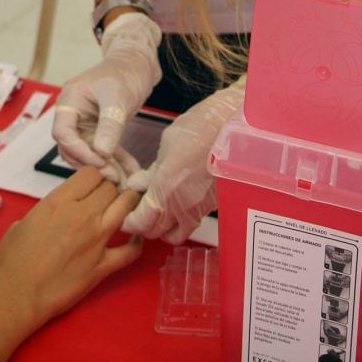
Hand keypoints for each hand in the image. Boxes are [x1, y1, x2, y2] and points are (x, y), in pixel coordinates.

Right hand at [0, 167, 141, 328]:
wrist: (17, 294)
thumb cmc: (12, 258)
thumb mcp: (24, 221)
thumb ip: (47, 210)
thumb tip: (57, 214)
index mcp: (60, 201)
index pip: (92, 173)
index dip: (94, 177)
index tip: (92, 185)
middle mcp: (83, 215)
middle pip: (111, 188)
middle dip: (110, 189)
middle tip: (107, 197)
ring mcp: (97, 239)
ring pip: (126, 208)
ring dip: (128, 204)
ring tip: (128, 206)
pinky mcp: (104, 265)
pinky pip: (131, 251)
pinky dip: (135, 244)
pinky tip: (135, 240)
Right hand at [52, 12, 161, 168]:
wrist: (138, 63)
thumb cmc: (124, 72)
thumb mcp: (117, 98)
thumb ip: (109, 125)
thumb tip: (102, 154)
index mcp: (69, 101)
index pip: (62, 133)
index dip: (78, 151)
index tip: (99, 161)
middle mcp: (73, 114)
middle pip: (72, 148)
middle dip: (91, 164)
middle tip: (113, 178)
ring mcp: (86, 122)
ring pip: (89, 153)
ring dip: (105, 167)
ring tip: (124, 181)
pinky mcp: (100, 128)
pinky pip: (104, 149)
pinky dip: (116, 161)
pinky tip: (131, 171)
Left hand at [122, 78, 245, 243]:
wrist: (235, 127)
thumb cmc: (200, 127)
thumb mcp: (167, 143)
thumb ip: (151, 170)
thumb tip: (137, 184)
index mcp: (165, 189)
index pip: (141, 222)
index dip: (130, 222)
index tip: (126, 215)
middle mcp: (182, 206)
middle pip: (156, 232)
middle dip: (144, 225)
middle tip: (138, 210)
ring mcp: (200, 208)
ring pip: (176, 234)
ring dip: (164, 228)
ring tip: (159, 210)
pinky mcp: (214, 205)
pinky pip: (192, 222)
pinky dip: (182, 220)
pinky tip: (179, 202)